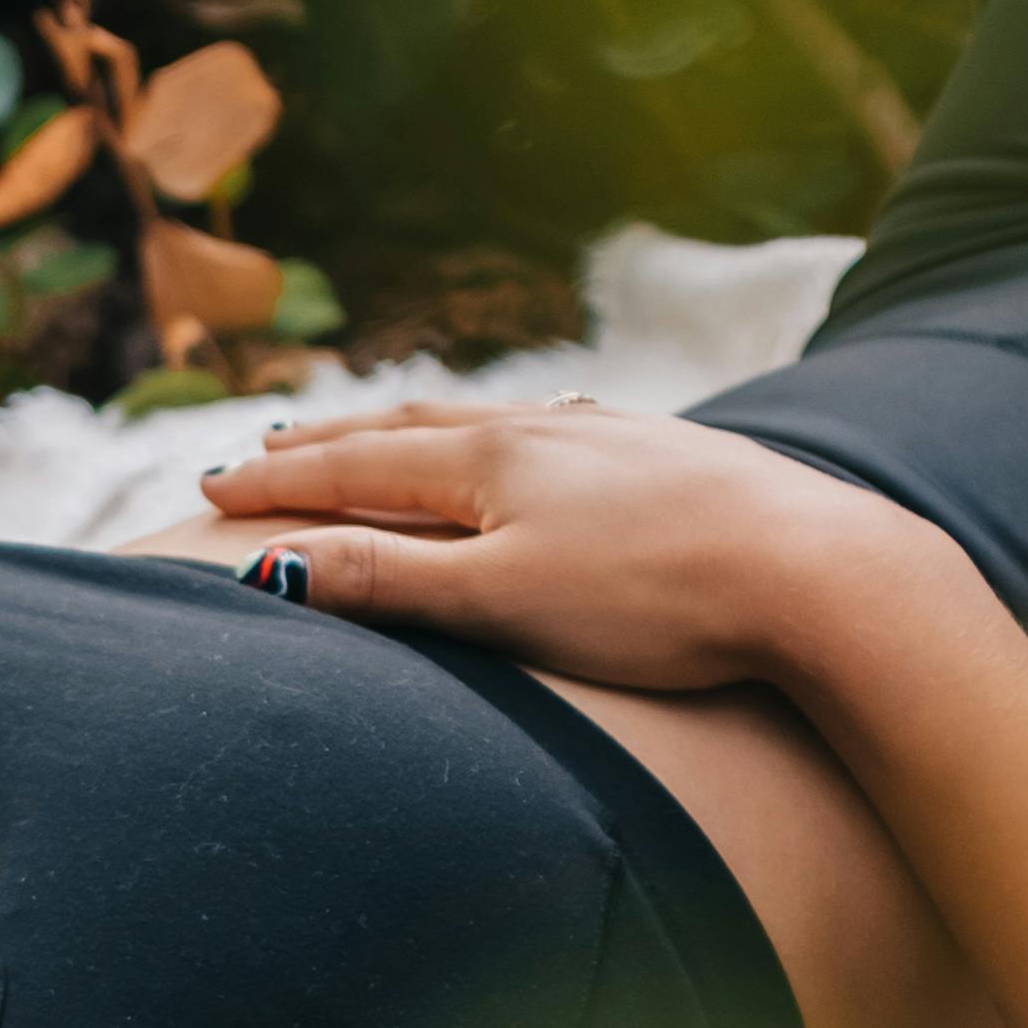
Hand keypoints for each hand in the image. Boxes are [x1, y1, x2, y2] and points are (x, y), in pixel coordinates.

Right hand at [194, 397, 915, 692]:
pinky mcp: (672, 458)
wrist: (820, 575)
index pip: (353, 467)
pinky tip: (529, 441)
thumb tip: (273, 567)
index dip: (276, 482)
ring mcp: (612, 437)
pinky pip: (555, 432)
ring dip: (414, 431)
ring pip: (486, 424)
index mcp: (488, 462)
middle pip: (411, 428)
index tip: (208, 486)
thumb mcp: (502, 602)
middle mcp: (543, 431)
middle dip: (330, 441)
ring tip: (380, 432)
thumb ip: (390, 582)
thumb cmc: (659, 603)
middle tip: (264, 446)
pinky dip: (501, 437)